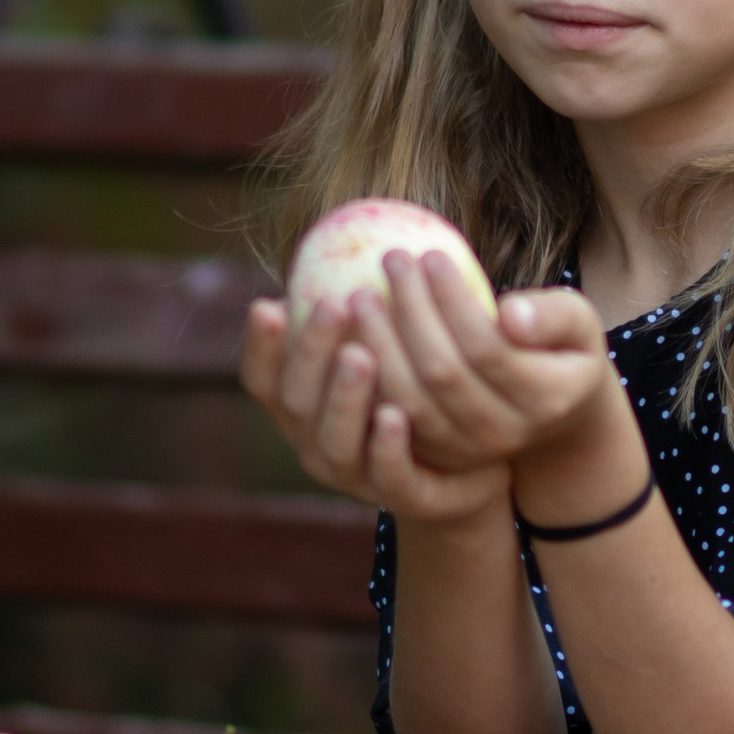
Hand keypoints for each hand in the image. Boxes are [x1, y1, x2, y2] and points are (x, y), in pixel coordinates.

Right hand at [239, 292, 508, 524]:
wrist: (473, 463)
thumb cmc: (417, 390)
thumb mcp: (385, 347)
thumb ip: (359, 310)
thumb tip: (342, 235)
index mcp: (304, 409)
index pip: (264, 381)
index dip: (260, 346)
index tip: (267, 303)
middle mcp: (317, 445)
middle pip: (297, 404)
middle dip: (311, 354)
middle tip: (332, 306)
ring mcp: (356, 478)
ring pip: (336, 443)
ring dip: (346, 397)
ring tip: (362, 355)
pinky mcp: (405, 498)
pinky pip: (389, 476)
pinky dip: (387, 446)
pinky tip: (397, 413)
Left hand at [346, 252, 616, 478]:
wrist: (556, 416)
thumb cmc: (563, 349)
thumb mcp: (579, 323)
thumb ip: (554, 315)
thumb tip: (509, 313)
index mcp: (547, 398)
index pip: (488, 347)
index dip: (454, 301)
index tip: (431, 255)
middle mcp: (506, 433)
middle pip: (443, 373)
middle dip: (412, 312)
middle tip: (392, 260)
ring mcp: (470, 452)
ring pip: (411, 401)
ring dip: (381, 345)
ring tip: (362, 295)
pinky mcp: (438, 456)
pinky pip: (393, 420)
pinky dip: (370, 378)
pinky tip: (354, 334)